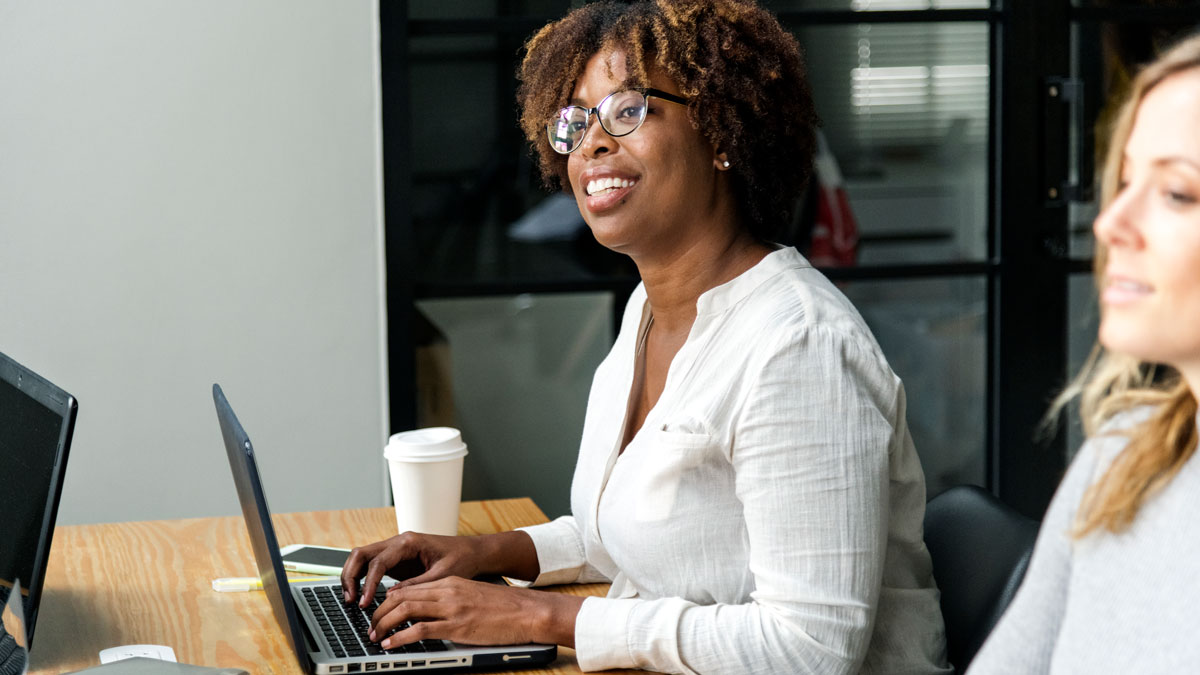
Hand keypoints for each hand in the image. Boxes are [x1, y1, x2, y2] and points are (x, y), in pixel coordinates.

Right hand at [341, 532, 483, 607]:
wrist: (472, 552)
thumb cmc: (461, 559)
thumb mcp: (442, 575)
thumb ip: (416, 586)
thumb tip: (391, 597)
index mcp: (409, 542)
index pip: (379, 562)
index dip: (368, 583)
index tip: (365, 602)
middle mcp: (398, 542)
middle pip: (361, 553)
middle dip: (351, 576)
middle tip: (351, 600)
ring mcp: (395, 550)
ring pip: (362, 557)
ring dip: (353, 576)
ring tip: (352, 599)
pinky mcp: (396, 559)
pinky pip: (371, 565)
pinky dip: (362, 578)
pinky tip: (362, 595)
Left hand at [367, 577, 582, 648]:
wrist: (528, 611)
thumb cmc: (506, 608)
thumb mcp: (474, 596)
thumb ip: (453, 600)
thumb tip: (434, 612)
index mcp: (451, 583)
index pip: (410, 588)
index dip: (389, 600)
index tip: (380, 612)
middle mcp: (447, 591)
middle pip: (402, 597)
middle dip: (380, 613)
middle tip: (371, 627)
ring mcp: (451, 608)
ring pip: (406, 610)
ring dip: (385, 625)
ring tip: (375, 637)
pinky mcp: (456, 626)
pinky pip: (419, 630)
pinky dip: (400, 638)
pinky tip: (391, 645)